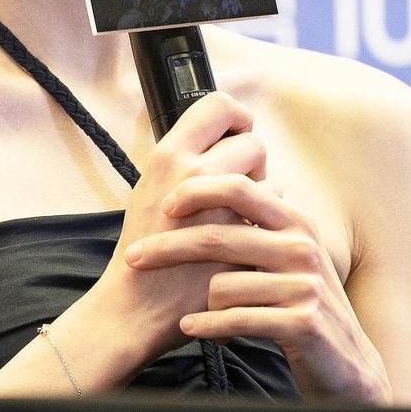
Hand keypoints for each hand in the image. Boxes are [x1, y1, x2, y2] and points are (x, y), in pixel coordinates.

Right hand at [94, 92, 265, 361]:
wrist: (135, 306)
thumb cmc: (144, 248)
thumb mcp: (149, 188)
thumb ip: (183, 160)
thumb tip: (218, 138)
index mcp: (169, 155)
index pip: (219, 105)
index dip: (236, 118)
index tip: (234, 136)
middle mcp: (194, 173)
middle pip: (252, 142)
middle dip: (253, 163)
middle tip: (239, 186)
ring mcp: (220, 208)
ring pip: (270, 180)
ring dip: (262, 197)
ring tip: (238, 218)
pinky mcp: (241, 239)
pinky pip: (274, 218)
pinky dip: (265, 227)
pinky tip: (245, 241)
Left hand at [123, 172, 392, 403]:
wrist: (346, 365)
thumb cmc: (299, 304)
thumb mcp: (286, 256)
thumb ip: (256, 225)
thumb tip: (204, 186)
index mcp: (294, 221)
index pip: (239, 187)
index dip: (197, 191)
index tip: (164, 206)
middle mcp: (302, 246)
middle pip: (219, 236)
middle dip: (168, 247)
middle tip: (134, 257)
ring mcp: (304, 284)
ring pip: (221, 284)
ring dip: (198, 303)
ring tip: (194, 315)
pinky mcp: (302, 322)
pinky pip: (235, 318)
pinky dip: (206, 325)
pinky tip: (191, 327)